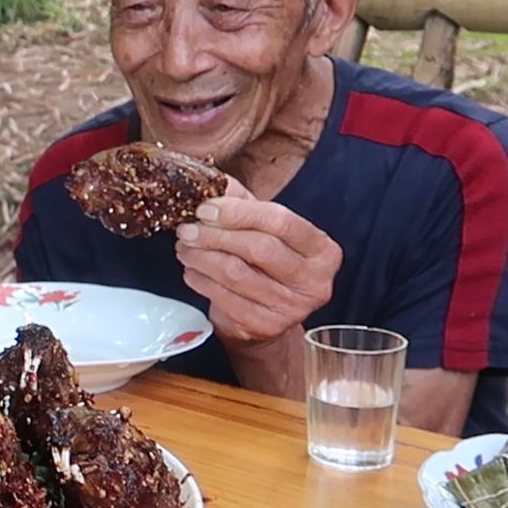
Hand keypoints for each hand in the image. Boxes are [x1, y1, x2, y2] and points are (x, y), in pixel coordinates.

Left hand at [175, 176, 341, 346]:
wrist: (269, 318)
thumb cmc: (267, 267)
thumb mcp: (264, 231)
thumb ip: (244, 203)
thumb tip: (215, 182)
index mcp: (322, 250)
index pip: (280, 221)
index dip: (238, 212)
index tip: (206, 209)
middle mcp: (314, 280)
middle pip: (258, 247)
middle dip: (215, 235)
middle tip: (187, 229)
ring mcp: (291, 307)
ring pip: (235, 272)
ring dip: (201, 256)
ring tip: (184, 247)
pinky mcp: (264, 325)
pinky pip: (222, 296)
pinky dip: (200, 279)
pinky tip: (192, 269)